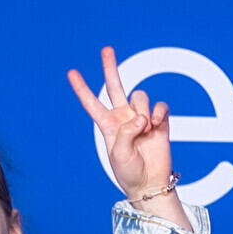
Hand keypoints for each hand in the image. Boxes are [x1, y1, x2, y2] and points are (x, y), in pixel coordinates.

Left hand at [67, 46, 174, 199]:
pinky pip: (160, 106)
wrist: (151, 184)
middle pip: (114, 86)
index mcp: (107, 124)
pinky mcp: (160, 122)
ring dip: (143, 109)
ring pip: (140, 96)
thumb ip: (126, 132)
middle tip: (106, 49)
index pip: (91, 102)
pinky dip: (159, 112)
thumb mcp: (118, 154)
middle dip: (110, 67)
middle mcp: (123, 117)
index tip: (72, 72)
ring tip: (146, 127)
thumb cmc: (129, 172)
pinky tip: (157, 124)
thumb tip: (141, 118)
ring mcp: (142, 118)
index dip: (82, 88)